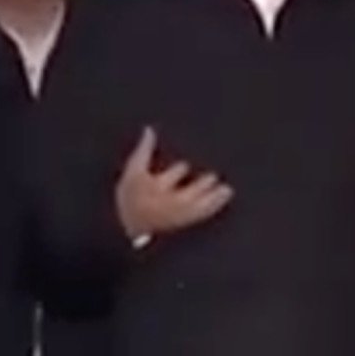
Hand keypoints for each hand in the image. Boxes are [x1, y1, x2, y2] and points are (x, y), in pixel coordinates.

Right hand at [113, 127, 234, 242]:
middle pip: (184, 197)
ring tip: (226, 190)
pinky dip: (211, 209)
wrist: (128, 226)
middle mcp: (165, 204)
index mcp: (153, 189)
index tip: (185, 166)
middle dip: (199, 188)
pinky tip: (221, 201)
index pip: (164, 182)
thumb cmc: (131, 196)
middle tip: (213, 177)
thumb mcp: (133, 171)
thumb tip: (149, 129)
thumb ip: (144, 149)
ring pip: (196, 209)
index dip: (177, 173)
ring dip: (212, 200)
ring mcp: (175, 217)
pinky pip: (199, 217)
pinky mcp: (182, 224)